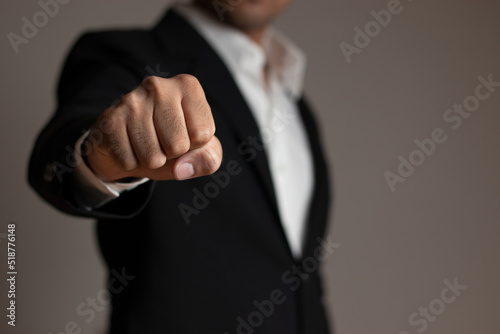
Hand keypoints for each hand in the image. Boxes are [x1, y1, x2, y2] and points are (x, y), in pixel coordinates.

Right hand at [83, 74, 221, 181]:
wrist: (130, 141)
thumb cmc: (173, 140)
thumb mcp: (201, 150)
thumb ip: (209, 160)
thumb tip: (182, 169)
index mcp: (188, 86)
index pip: (203, 134)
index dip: (195, 145)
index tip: (185, 134)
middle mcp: (159, 86)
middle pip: (178, 145)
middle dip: (173, 155)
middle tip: (163, 141)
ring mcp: (131, 100)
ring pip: (153, 157)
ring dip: (152, 160)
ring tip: (147, 144)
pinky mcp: (109, 119)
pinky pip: (128, 161)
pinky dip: (131, 163)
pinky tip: (129, 145)